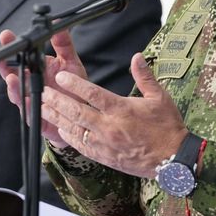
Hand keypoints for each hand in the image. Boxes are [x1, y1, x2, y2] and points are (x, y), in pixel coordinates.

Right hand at [0, 29, 88, 146]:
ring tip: (12, 78)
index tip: (6, 35)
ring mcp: (30, 100)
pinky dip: (27, 106)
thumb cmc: (72, 88)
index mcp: (35, 69)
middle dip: (3, 64)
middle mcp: (29, 84)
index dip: (11, 46)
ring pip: (16, 94)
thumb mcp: (71, 62)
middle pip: (11, 73)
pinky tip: (27, 100)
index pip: (19, 55)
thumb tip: (58, 24)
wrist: (80, 115)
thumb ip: (63, 44)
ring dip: (13, 86)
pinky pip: (29, 113)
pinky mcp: (36, 117)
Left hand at [41, 53, 188, 178]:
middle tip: (42, 92)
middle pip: (76, 112)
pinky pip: (81, 145)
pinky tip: (60, 128)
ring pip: (74, 129)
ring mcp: (105, 143)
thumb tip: (137, 56)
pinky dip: (68, 136)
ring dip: (57, 118)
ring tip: (42, 108)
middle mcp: (110, 127)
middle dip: (56, 101)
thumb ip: (144, 76)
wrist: (173, 159)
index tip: (61, 76)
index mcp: (122, 109)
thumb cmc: (167, 127)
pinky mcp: (104, 156)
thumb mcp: (159, 97)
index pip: (92, 94)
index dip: (74, 84)